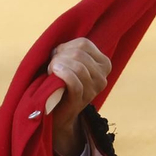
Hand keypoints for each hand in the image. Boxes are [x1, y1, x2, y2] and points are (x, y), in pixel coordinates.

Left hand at [44, 37, 110, 155]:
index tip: (57, 56)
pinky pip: (75, 83)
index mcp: (103, 64)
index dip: (65, 46)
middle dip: (60, 56)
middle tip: (51, 65)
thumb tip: (59, 48)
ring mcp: (94, 90)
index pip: (84, 44)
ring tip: (51, 71)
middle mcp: (102, 77)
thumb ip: (69, 50)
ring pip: (78, 67)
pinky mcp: (82, 100)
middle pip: (79, 54)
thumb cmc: (60, 82)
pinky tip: (53, 73)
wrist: (55, 110)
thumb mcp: (68, 62)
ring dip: (58, 65)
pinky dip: (63, 74)